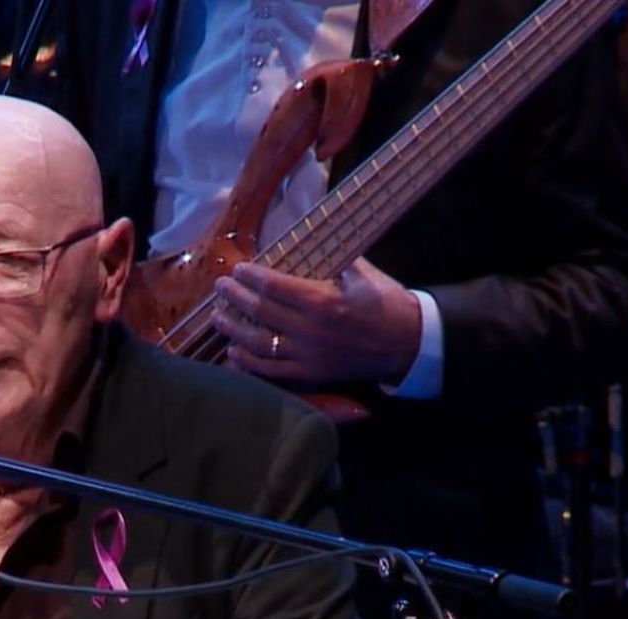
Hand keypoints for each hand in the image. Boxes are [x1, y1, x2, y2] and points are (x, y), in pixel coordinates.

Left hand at [211, 257, 422, 385]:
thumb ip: (331, 256)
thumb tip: (304, 235)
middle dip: (235, 297)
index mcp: (322, 300)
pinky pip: (272, 370)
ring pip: (259, 342)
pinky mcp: (311, 374)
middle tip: (221, 286)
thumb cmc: (385, 301)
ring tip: (218, 316)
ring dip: (233, 328)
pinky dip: (249, 361)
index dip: (250, 276)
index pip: (273, 286)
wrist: (408, 341)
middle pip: (260, 311)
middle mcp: (310, 329)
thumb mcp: (360, 272)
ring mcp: (309, 355)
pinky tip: (234, 350)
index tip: (237, 269)